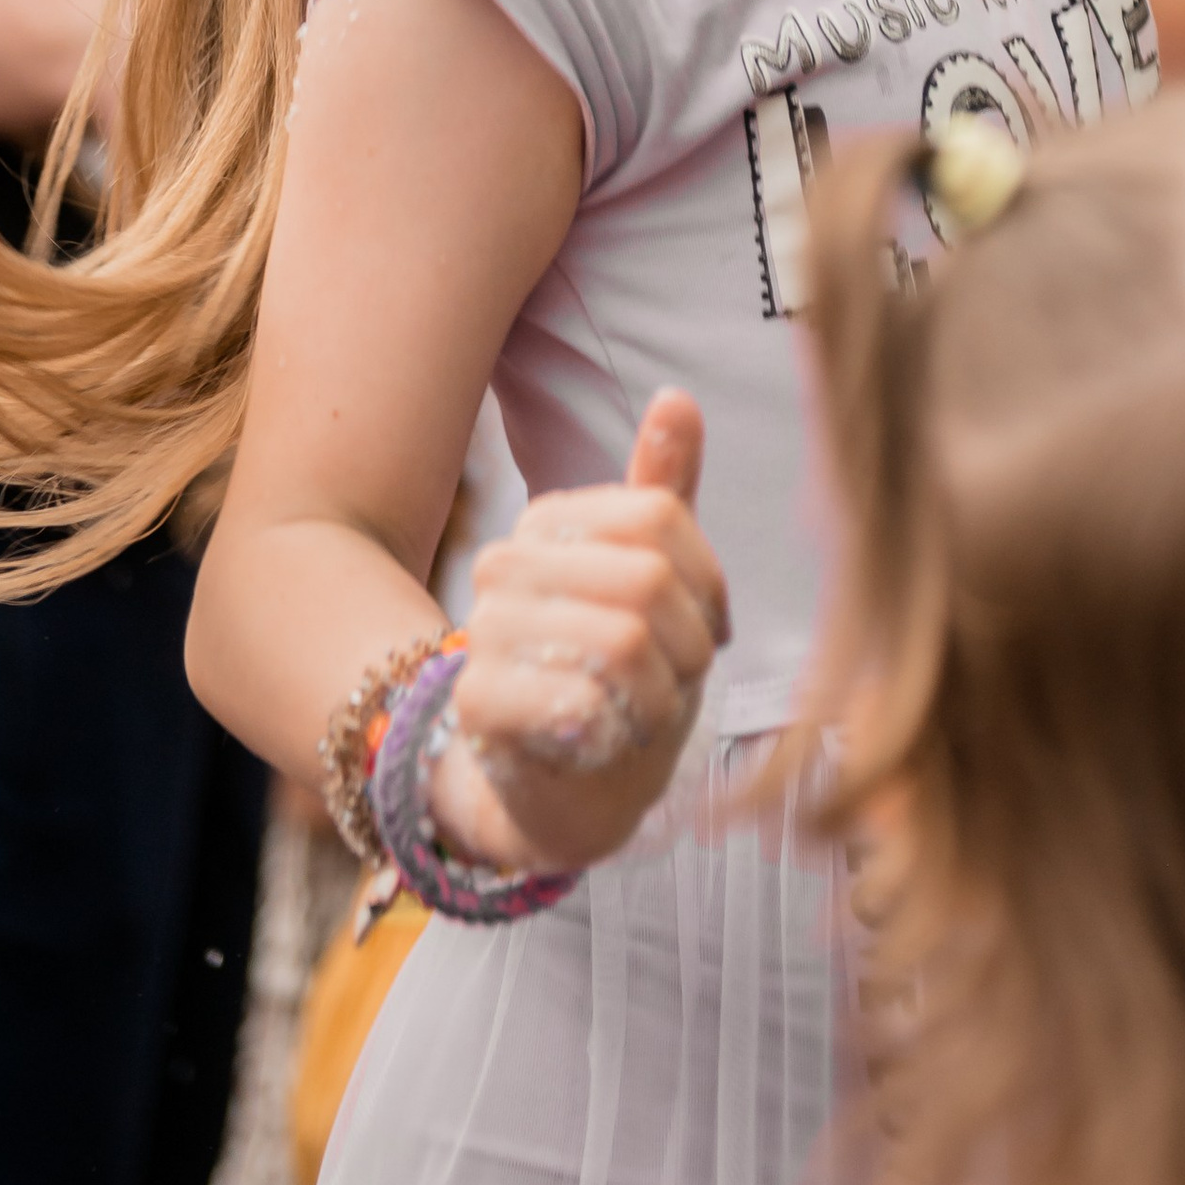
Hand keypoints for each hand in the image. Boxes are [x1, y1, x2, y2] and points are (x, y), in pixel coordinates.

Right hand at [429, 390, 729, 875]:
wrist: (567, 788)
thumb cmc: (621, 673)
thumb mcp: (656, 579)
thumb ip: (662, 490)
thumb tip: (676, 396)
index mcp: (547, 522)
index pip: (661, 517)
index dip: (707, 584)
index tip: (701, 628)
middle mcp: (504, 564)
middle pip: (648, 579)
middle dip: (687, 646)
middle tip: (671, 682)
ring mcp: (483, 632)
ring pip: (625, 641)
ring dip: (660, 696)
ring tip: (639, 712)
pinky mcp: (478, 703)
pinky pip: (585, 700)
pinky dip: (620, 731)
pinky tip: (605, 741)